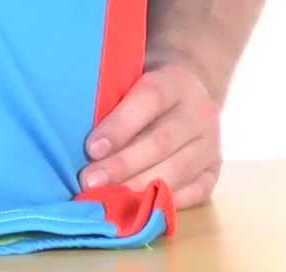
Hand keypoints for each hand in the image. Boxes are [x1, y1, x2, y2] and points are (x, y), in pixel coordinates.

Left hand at [79, 58, 222, 208]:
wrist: (192, 86)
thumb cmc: (143, 85)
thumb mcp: (130, 76)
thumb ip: (110, 95)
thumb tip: (69, 122)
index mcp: (174, 81)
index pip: (149, 100)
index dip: (120, 126)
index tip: (91, 148)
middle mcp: (199, 112)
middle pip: (161, 141)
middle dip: (122, 165)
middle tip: (89, 181)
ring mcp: (211, 143)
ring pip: (178, 169)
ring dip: (140, 187)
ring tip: (107, 199)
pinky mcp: (216, 169)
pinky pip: (196, 191)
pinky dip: (168, 202)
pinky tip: (139, 208)